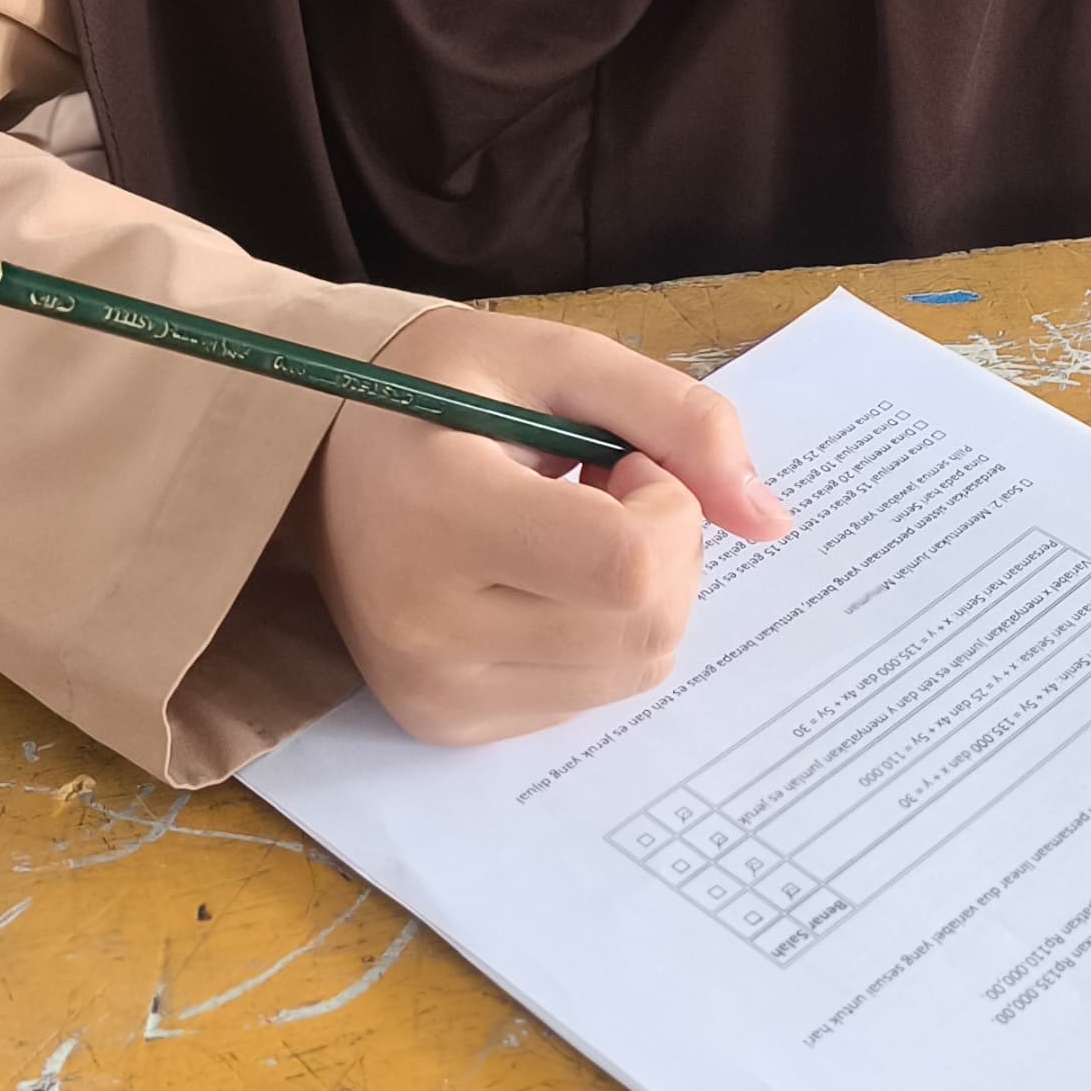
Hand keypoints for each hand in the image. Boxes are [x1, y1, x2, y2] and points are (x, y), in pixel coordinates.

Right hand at [295, 307, 793, 746]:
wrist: (318, 459)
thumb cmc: (440, 392)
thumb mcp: (559, 363)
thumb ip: (681, 420)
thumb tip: (772, 521)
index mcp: (440, 516)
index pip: (627, 566)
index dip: (668, 508)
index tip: (627, 461)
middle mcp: (426, 628)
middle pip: (648, 625)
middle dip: (670, 547)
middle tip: (608, 487)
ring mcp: (433, 692)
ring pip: (637, 668)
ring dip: (645, 593)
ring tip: (572, 530)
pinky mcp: (446, 727)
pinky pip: (594, 696)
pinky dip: (604, 633)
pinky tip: (544, 580)